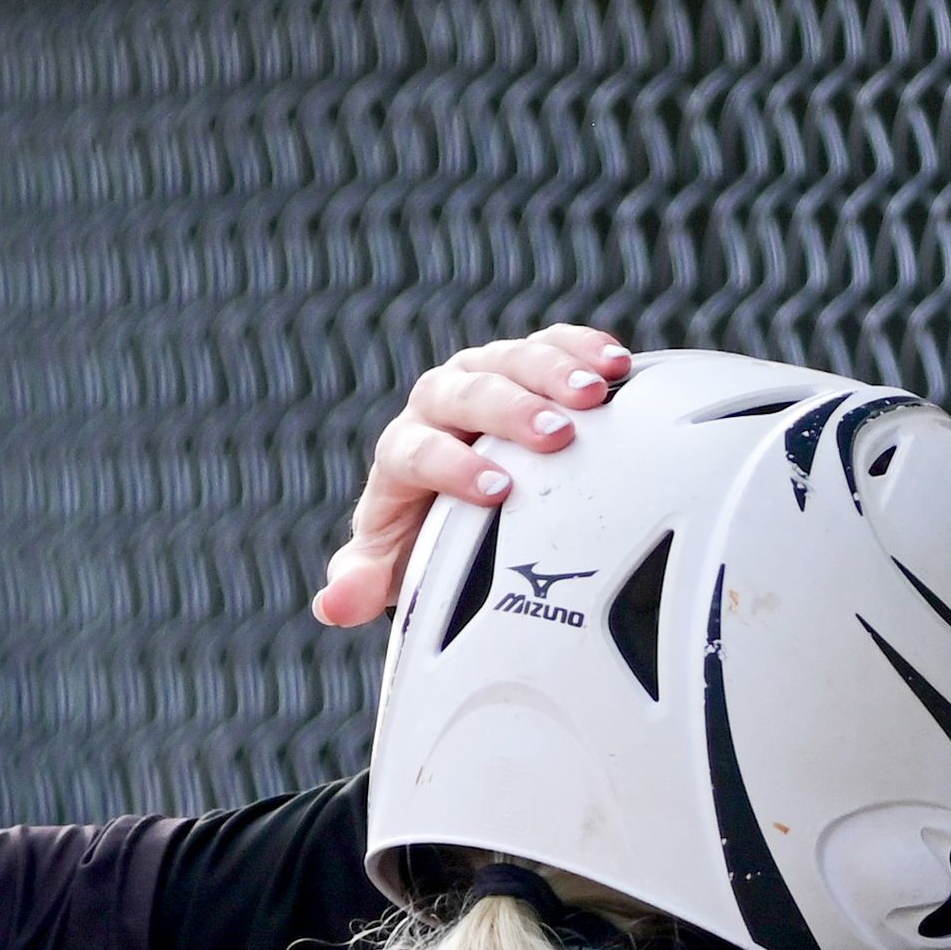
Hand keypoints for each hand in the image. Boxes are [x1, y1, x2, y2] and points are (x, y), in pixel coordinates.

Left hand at [313, 323, 635, 627]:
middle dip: (512, 412)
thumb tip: (334, 605)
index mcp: (404, 449)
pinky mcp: (524, 362)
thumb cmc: (424, 530)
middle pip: (469, 393)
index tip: (494, 492)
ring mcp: (483, 375)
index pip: (417, 449)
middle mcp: (439, 403)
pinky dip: (583, 349)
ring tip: (594, 395)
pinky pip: (552, 343)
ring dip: (555, 374)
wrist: (455, 491)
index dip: (451, 467)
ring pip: (512, 360)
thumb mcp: (391, 562)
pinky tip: (617, 365)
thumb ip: (363, 579)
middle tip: (554, 436)